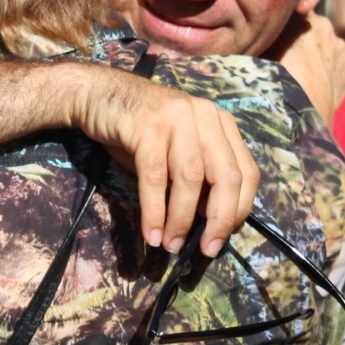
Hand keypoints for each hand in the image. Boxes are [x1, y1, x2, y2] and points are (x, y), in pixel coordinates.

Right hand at [70, 67, 259, 256]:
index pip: (246, 171)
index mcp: (219, 122)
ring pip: (190, 179)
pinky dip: (154, 211)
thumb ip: (197, 177)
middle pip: (225, 176)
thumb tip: (207, 223)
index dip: (238, 209)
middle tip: (206, 249)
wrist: (98, 94)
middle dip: (218, 220)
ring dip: (182, 220)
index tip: (223, 237)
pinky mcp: (147, 126)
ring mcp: (177, 118)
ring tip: (171, 245)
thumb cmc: (140, 128)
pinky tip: (151, 233)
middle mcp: (204, 116)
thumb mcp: (176, 149)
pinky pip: (155, 177)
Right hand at [264, 12, 344, 122]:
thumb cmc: (277, 77)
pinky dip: (335, 64)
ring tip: (305, 70)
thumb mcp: (264, 50)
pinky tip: (323, 75)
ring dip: (320, 52)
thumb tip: (261, 32)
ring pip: (328, 44)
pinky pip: (343, 59)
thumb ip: (268, 36)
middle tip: (288, 55)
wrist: (301, 110)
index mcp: (307, 18)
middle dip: (303, 37)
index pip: (294, 12)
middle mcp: (327, 28)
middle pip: (312, 27)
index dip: (285, 23)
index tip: (276, 35)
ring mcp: (342, 48)